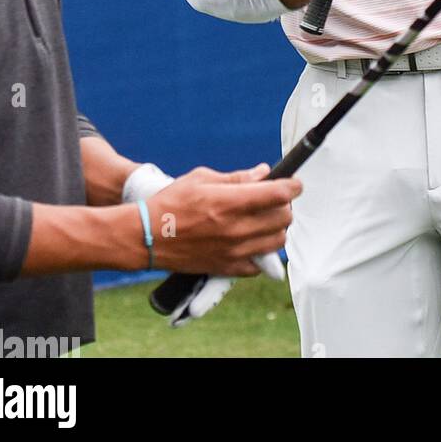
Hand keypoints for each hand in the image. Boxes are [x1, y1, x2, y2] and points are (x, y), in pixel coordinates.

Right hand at [144, 163, 299, 275]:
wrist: (146, 237)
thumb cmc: (172, 202)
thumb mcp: (202, 178)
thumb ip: (237, 177)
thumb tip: (264, 172)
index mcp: (230, 202)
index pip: (278, 194)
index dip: (292, 186)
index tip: (294, 183)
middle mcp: (235, 229)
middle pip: (283, 218)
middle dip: (285, 206)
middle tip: (276, 199)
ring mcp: (232, 251)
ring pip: (277, 242)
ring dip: (277, 229)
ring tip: (266, 220)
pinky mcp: (226, 268)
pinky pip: (258, 265)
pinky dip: (261, 252)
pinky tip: (251, 240)